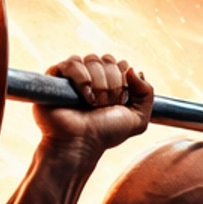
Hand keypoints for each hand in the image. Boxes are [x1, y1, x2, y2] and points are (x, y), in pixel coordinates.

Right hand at [36, 52, 153, 152]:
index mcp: (110, 82)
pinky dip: (82, 79)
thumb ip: (147, 92)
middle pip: (108, 60)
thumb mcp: (138, 118)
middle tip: (105, 105)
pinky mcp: (55, 76)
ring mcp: (73, 76)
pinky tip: (84, 97)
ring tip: (93, 104)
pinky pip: (72, 63)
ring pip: (92, 60)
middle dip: (112, 85)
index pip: (121, 64)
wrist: (81, 143)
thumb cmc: (104, 133)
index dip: (123, 82)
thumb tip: (133, 69)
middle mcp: (92, 77)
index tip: (119, 102)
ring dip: (98, 84)